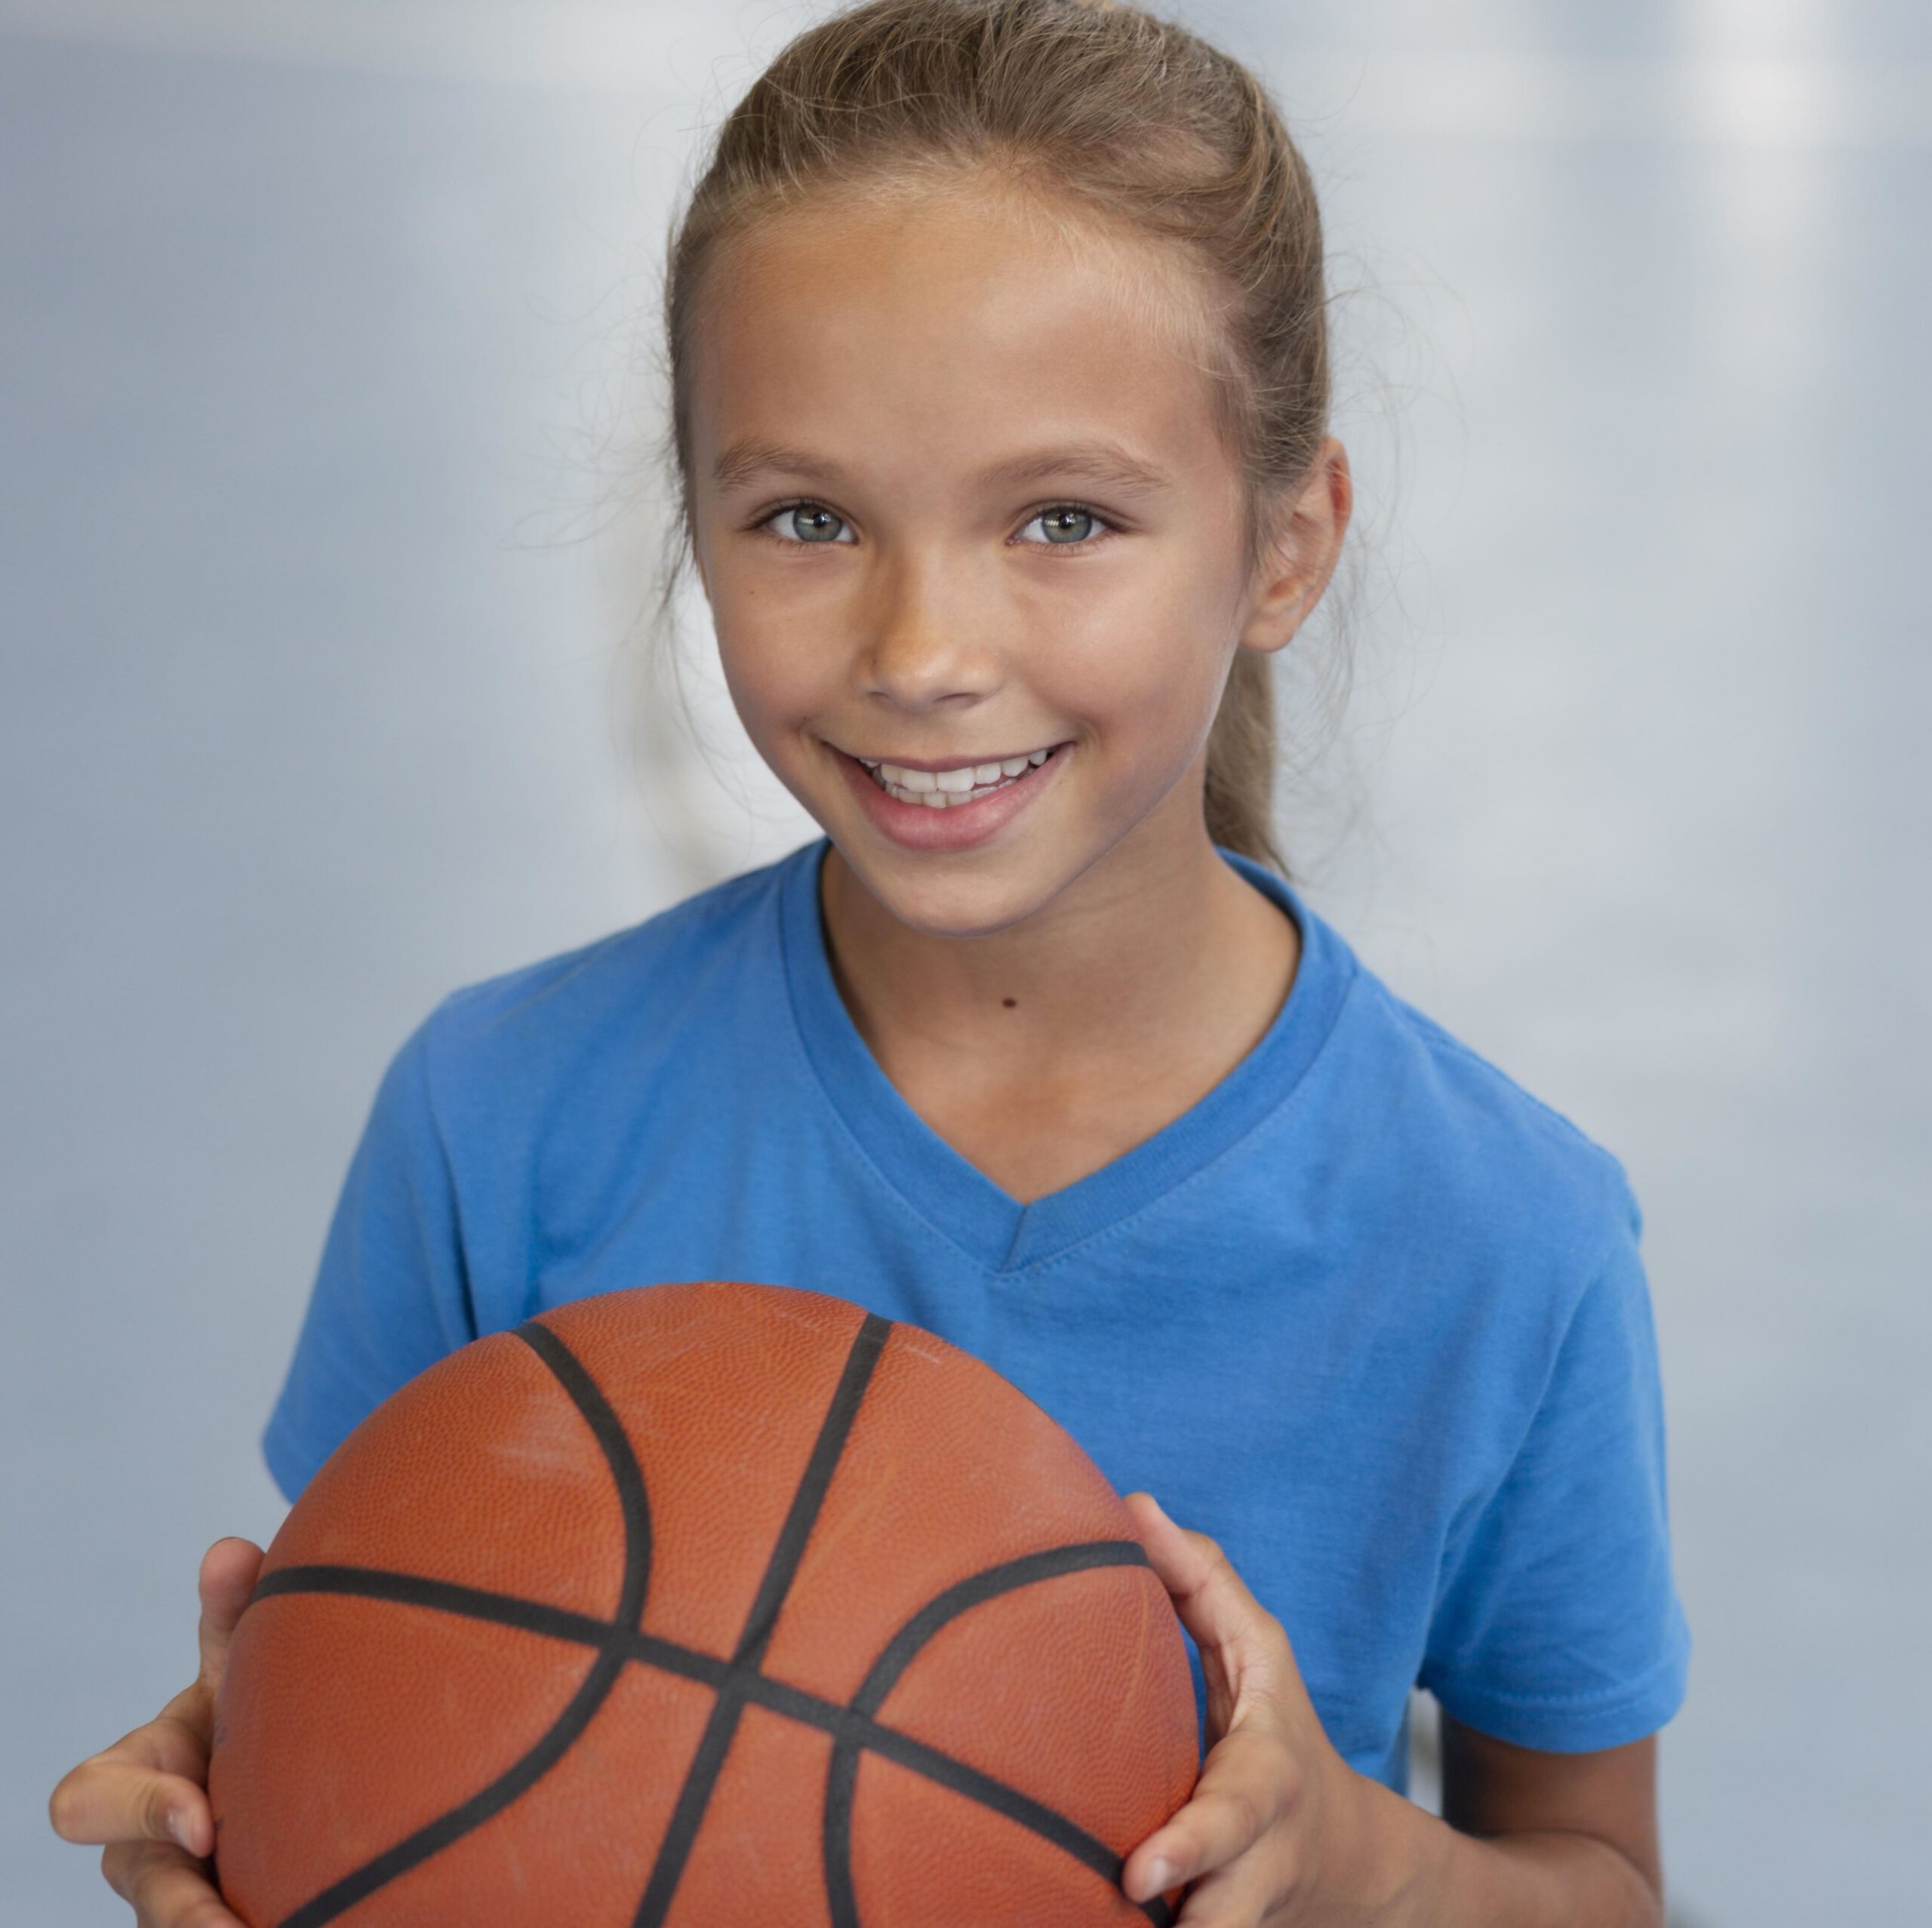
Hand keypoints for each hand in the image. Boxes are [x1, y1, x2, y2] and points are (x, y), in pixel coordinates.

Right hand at [49, 1537, 263, 1926]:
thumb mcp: (239, 1659)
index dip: (140, 1812)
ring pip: (183, 1924)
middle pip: (141, 1890)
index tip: (204, 1821)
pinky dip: (273, 1925)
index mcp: (133, 1777)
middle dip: (181, 1914)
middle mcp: (147, 1848)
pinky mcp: (226, 1908)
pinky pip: (235, 1924)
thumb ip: (232, 1611)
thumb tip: (229, 1552)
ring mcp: (183, 1890)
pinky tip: (324, 1924)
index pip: (87, 1803)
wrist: (287, 1748)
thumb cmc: (245, 1698)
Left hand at [1119, 1493, 1377, 1926]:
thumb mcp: (1258, 1654)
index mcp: (1265, 1788)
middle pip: (1226, 1919)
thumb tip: (1132, 1507)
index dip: (1189, 1848)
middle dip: (1196, 1925)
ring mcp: (1238, 1918)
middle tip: (1131, 1901)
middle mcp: (1256, 1868)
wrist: (1346, 1860)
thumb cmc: (1279, 1734)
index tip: (1138, 1871)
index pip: (1233, 1818)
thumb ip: (1202, 1580)